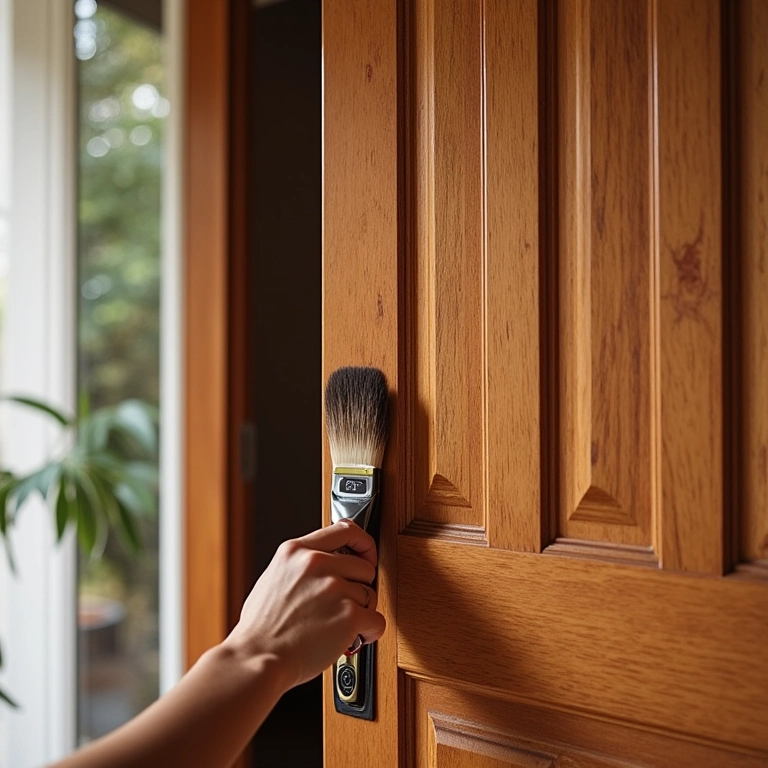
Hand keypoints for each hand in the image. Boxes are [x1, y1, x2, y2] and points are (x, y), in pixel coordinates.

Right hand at [223, 520, 385, 690]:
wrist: (257, 659)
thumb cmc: (260, 629)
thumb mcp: (273, 577)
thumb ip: (300, 564)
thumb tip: (325, 564)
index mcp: (296, 550)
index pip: (346, 529)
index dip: (363, 543)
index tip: (367, 555)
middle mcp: (317, 563)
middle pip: (364, 566)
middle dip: (359, 588)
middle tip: (344, 605)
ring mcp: (334, 587)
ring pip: (370, 595)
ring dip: (360, 612)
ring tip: (339, 625)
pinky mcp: (349, 614)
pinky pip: (377, 620)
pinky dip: (370, 632)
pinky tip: (353, 638)